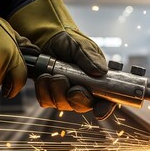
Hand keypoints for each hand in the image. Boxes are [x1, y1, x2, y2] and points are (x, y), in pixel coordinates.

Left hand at [9, 0, 115, 118]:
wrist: (49, 39)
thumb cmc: (71, 42)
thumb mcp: (83, 46)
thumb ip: (90, 58)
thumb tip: (101, 71)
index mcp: (99, 82)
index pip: (106, 101)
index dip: (104, 108)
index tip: (99, 111)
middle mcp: (84, 92)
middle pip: (82, 106)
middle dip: (75, 97)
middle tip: (69, 83)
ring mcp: (66, 96)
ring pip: (62, 105)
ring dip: (57, 90)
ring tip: (52, 75)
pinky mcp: (50, 95)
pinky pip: (47, 100)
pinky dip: (44, 90)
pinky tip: (44, 77)